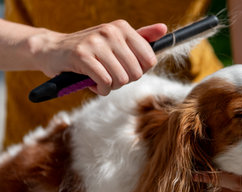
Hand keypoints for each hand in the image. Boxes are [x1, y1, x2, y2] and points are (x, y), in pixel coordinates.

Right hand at [31, 20, 166, 94]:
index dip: (139, 71)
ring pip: (121, 79)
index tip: (125, 68)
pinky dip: (101, 89)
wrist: (53, 50)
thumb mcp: (116, 41)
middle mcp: (111, 31)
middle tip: (110, 75)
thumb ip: (141, 37)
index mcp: (122, 28)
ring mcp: (96, 42)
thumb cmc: (91, 50)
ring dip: (112, 86)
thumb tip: (163, 29)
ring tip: (101, 79)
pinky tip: (93, 83)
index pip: (149, 59)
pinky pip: (105, 82)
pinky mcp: (82, 55)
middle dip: (124, 80)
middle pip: (136, 72)